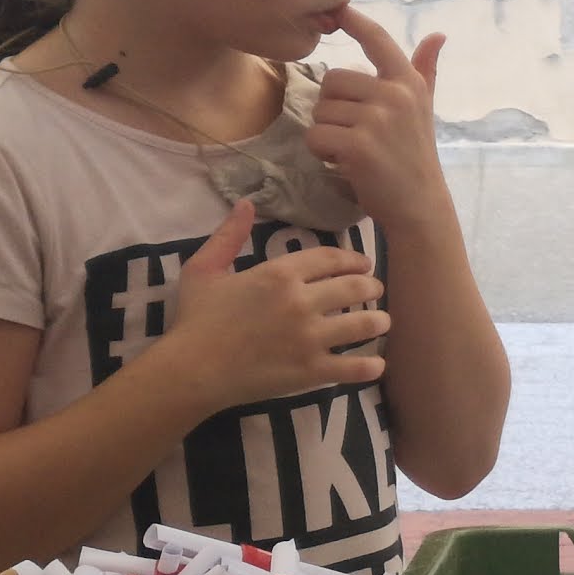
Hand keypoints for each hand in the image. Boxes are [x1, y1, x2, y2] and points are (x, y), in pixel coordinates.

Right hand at [154, 195, 389, 404]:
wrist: (191, 370)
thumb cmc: (195, 319)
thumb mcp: (203, 269)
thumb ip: (228, 236)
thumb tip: (246, 203)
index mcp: (279, 274)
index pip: (330, 259)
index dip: (352, 259)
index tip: (364, 264)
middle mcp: (301, 302)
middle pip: (355, 287)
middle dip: (371, 286)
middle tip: (376, 290)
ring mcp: (310, 338)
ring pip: (363, 324)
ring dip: (379, 321)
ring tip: (383, 322)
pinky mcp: (311, 370)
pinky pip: (353, 367)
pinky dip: (370, 366)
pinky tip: (377, 364)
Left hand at [306, 7, 454, 228]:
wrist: (419, 205)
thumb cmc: (415, 156)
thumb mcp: (423, 108)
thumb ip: (425, 70)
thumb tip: (438, 35)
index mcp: (408, 82)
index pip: (378, 40)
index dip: (355, 22)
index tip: (339, 8)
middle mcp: (395, 95)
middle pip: (332, 80)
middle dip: (333, 108)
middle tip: (355, 132)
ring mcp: (377, 120)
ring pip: (320, 111)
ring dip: (327, 133)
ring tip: (353, 150)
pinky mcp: (358, 146)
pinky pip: (315, 135)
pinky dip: (321, 152)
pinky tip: (343, 163)